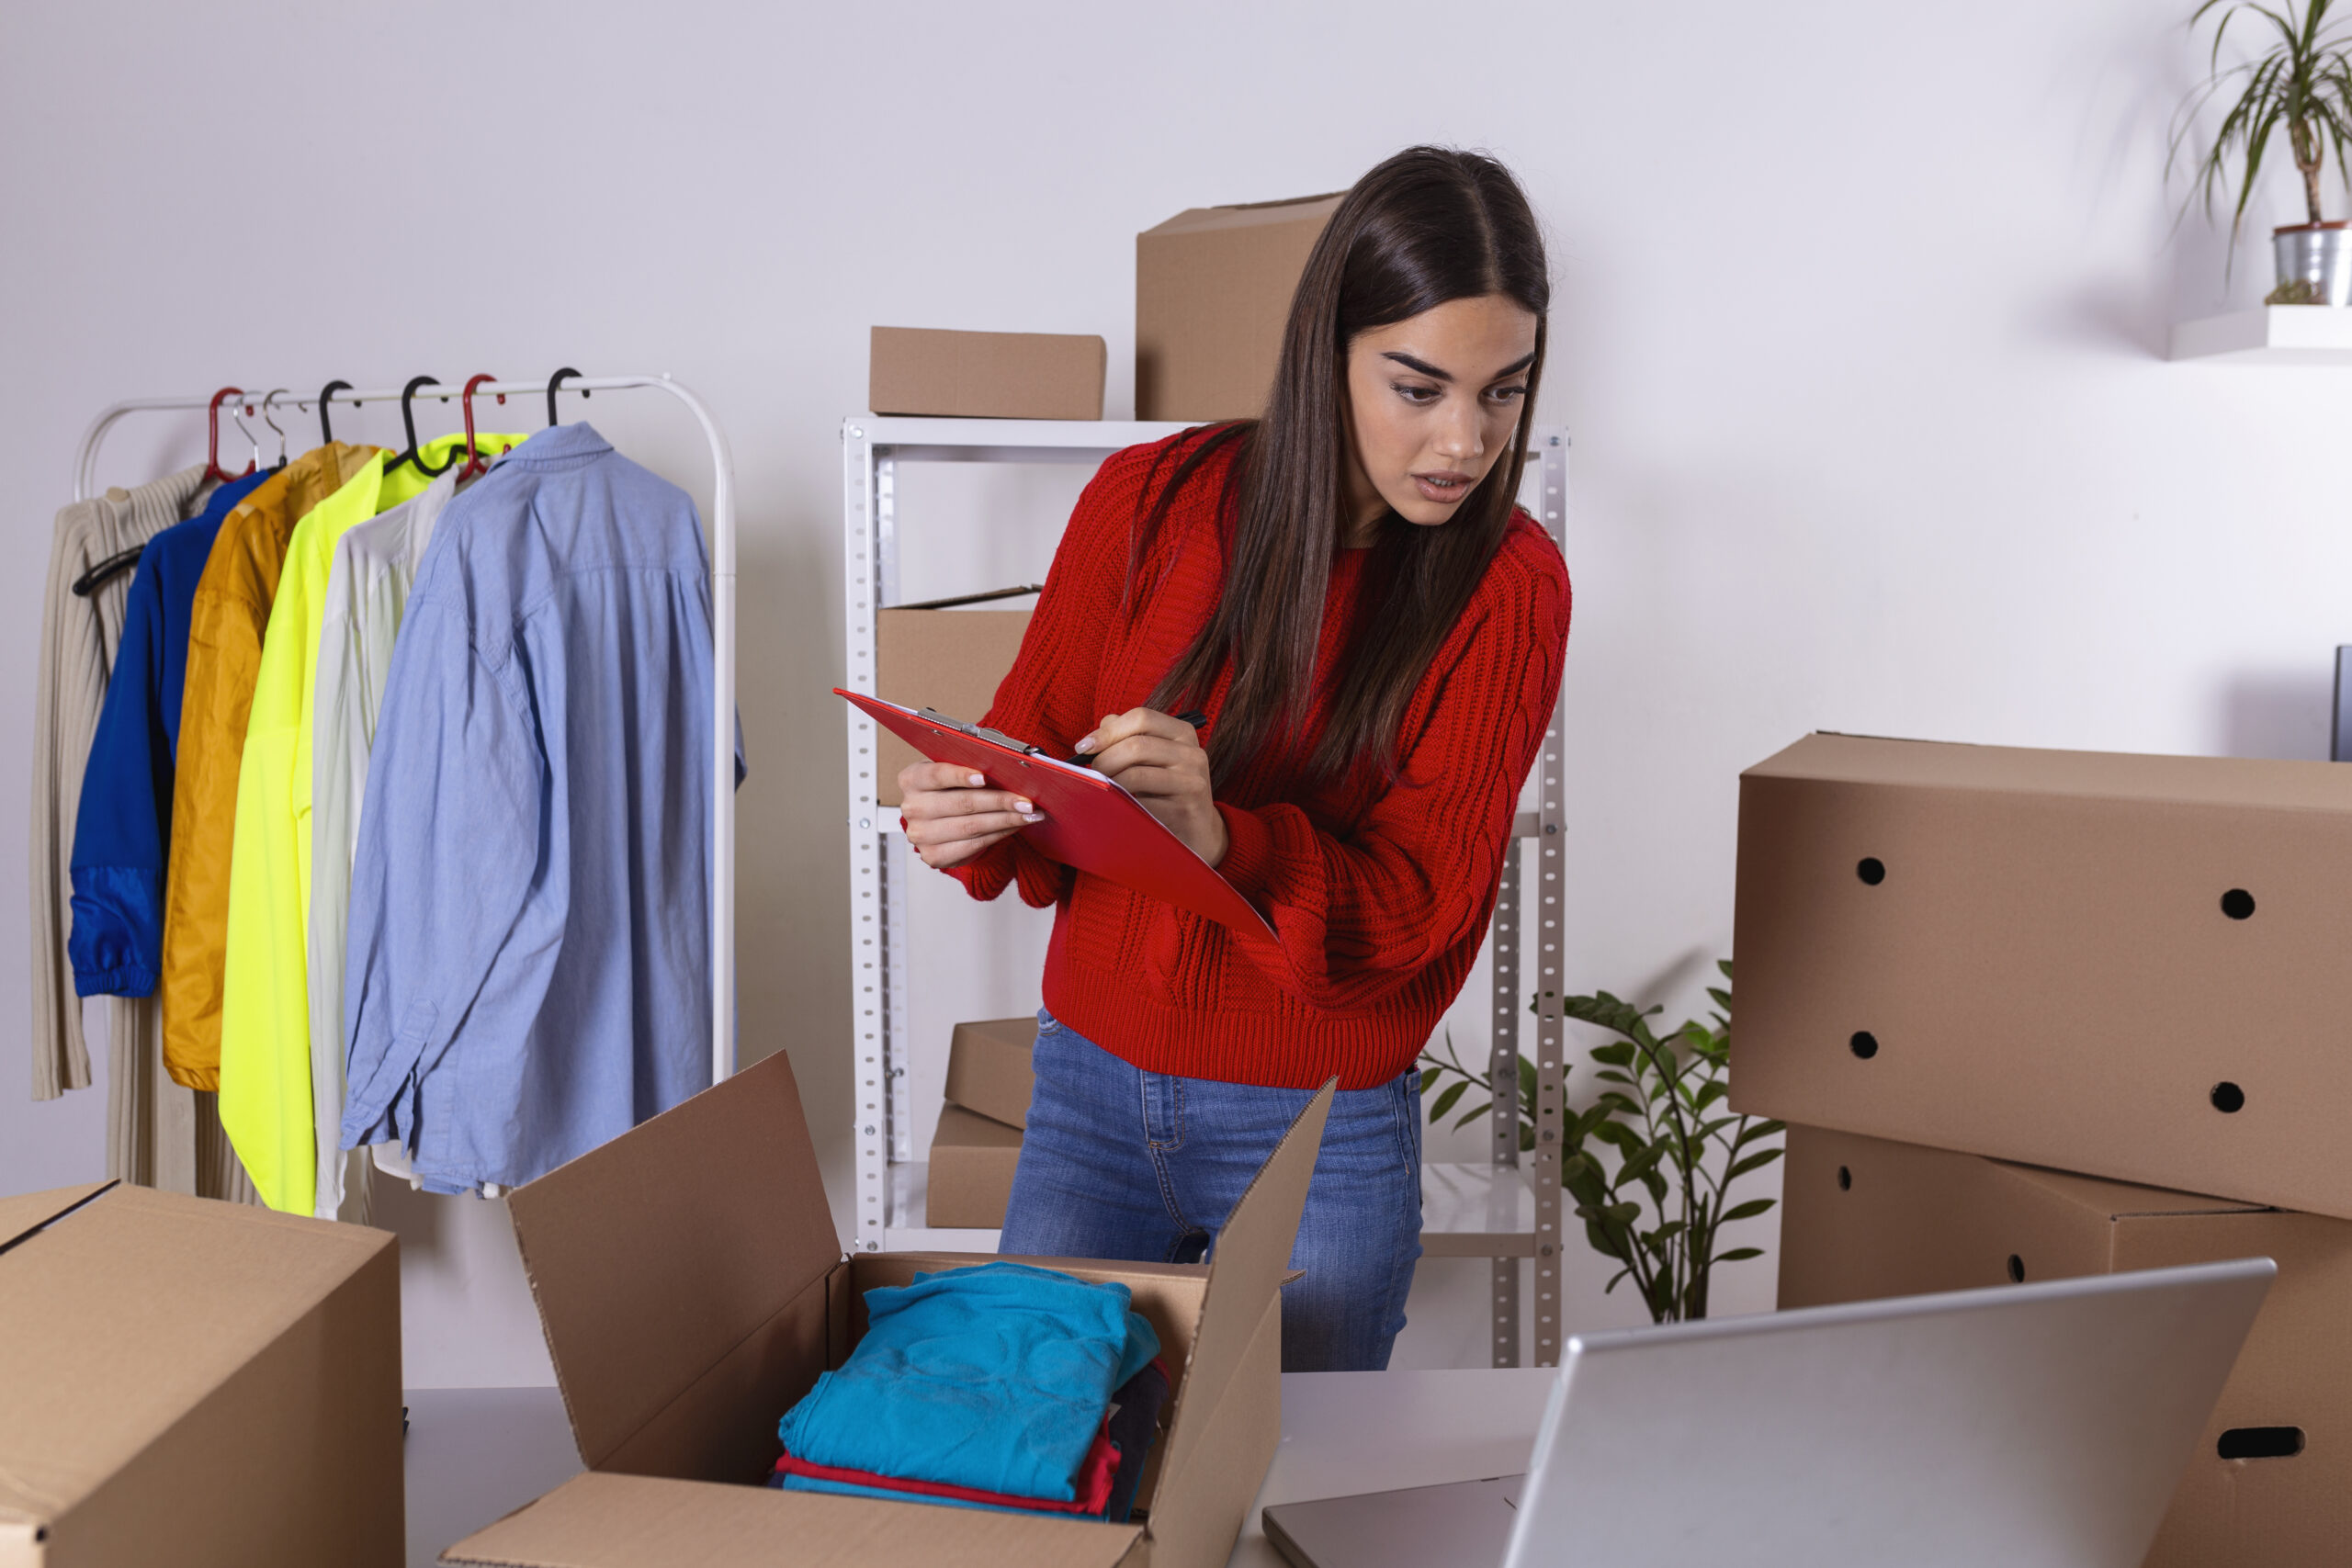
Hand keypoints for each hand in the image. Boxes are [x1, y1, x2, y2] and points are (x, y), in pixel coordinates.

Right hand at [899, 761, 1044, 869]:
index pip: (936, 775)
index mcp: (911, 779)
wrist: (940, 821)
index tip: (985, 777)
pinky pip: (973, 845)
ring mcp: (920, 835)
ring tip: (1029, 814)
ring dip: (1006, 820)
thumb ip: (969, 768)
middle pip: (961, 803)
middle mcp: (911, 807)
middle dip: (999, 801)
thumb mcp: (952, 773)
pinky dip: (999, 834)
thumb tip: (1006, 768)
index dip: (961, 776)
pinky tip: (1015, 826)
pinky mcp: (933, 856)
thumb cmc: (951, 789)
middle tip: (1026, 801)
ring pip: (971, 827)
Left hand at [1078, 708, 1227, 866]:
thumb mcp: (1152, 757)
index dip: (1107, 731)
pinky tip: (1120, 807)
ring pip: (1136, 775)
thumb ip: (1127, 737)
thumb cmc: (1165, 789)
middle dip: (1104, 759)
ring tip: (1104, 789)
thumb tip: (1098, 733)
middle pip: (1137, 746)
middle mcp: (1192, 753)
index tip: (1083, 747)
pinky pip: (1142, 804)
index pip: (1142, 718)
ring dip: (1110, 783)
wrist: (1197, 828)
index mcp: (1182, 733)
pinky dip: (1123, 804)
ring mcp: (1192, 782)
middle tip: (1092, 773)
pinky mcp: (1185, 809)